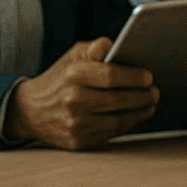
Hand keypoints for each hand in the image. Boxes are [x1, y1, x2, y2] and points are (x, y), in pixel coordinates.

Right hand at [4, 37, 160, 150]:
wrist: (31, 111)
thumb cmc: (59, 79)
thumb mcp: (72, 56)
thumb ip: (96, 48)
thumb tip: (115, 44)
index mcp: (73, 75)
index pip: (111, 76)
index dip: (134, 77)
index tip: (148, 76)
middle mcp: (74, 101)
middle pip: (119, 100)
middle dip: (143, 96)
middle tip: (154, 92)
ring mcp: (77, 124)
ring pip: (119, 120)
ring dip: (139, 113)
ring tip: (149, 104)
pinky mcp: (80, 142)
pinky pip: (111, 133)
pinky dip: (126, 124)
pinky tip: (133, 116)